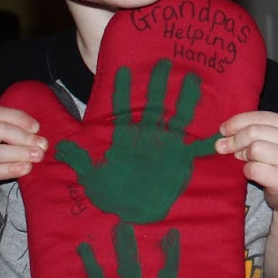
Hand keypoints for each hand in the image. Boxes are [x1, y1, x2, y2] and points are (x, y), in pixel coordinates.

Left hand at [55, 59, 218, 224]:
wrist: (137, 216)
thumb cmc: (114, 197)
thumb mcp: (92, 178)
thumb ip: (78, 160)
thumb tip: (58, 146)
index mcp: (126, 139)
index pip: (123, 108)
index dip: (122, 89)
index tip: (124, 69)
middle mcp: (148, 138)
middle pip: (152, 104)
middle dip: (157, 83)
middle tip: (163, 61)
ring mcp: (166, 146)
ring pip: (176, 116)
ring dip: (184, 98)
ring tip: (191, 76)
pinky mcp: (181, 159)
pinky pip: (197, 145)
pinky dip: (208, 137)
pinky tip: (219, 126)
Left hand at [215, 111, 277, 213]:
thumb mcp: (273, 141)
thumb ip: (252, 132)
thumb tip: (222, 133)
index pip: (257, 117)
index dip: (235, 123)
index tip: (222, 131)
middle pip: (252, 132)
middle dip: (233, 140)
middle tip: (223, 148)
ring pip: (253, 149)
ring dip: (243, 156)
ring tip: (246, 161)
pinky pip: (254, 169)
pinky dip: (247, 171)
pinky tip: (253, 174)